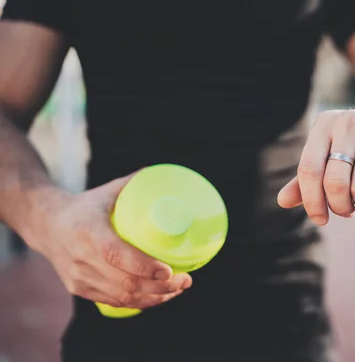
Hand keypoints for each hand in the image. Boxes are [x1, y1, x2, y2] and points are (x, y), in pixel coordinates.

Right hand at [28, 174, 191, 308]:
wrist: (45, 224)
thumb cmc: (84, 206)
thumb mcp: (106, 191)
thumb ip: (133, 183)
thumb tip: (164, 174)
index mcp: (88, 231)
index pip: (116, 254)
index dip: (144, 266)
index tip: (169, 270)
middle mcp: (81, 257)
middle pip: (125, 282)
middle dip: (160, 287)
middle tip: (185, 280)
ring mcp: (79, 277)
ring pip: (122, 297)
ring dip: (155, 298)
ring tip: (178, 289)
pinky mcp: (79, 289)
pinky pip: (113, 302)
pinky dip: (139, 303)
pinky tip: (158, 297)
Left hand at [278, 109, 354, 225]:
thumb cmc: (353, 149)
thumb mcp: (326, 157)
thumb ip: (305, 180)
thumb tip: (282, 202)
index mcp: (324, 125)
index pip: (309, 169)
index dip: (311, 201)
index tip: (320, 219)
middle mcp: (348, 122)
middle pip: (335, 182)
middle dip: (340, 206)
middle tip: (346, 209)